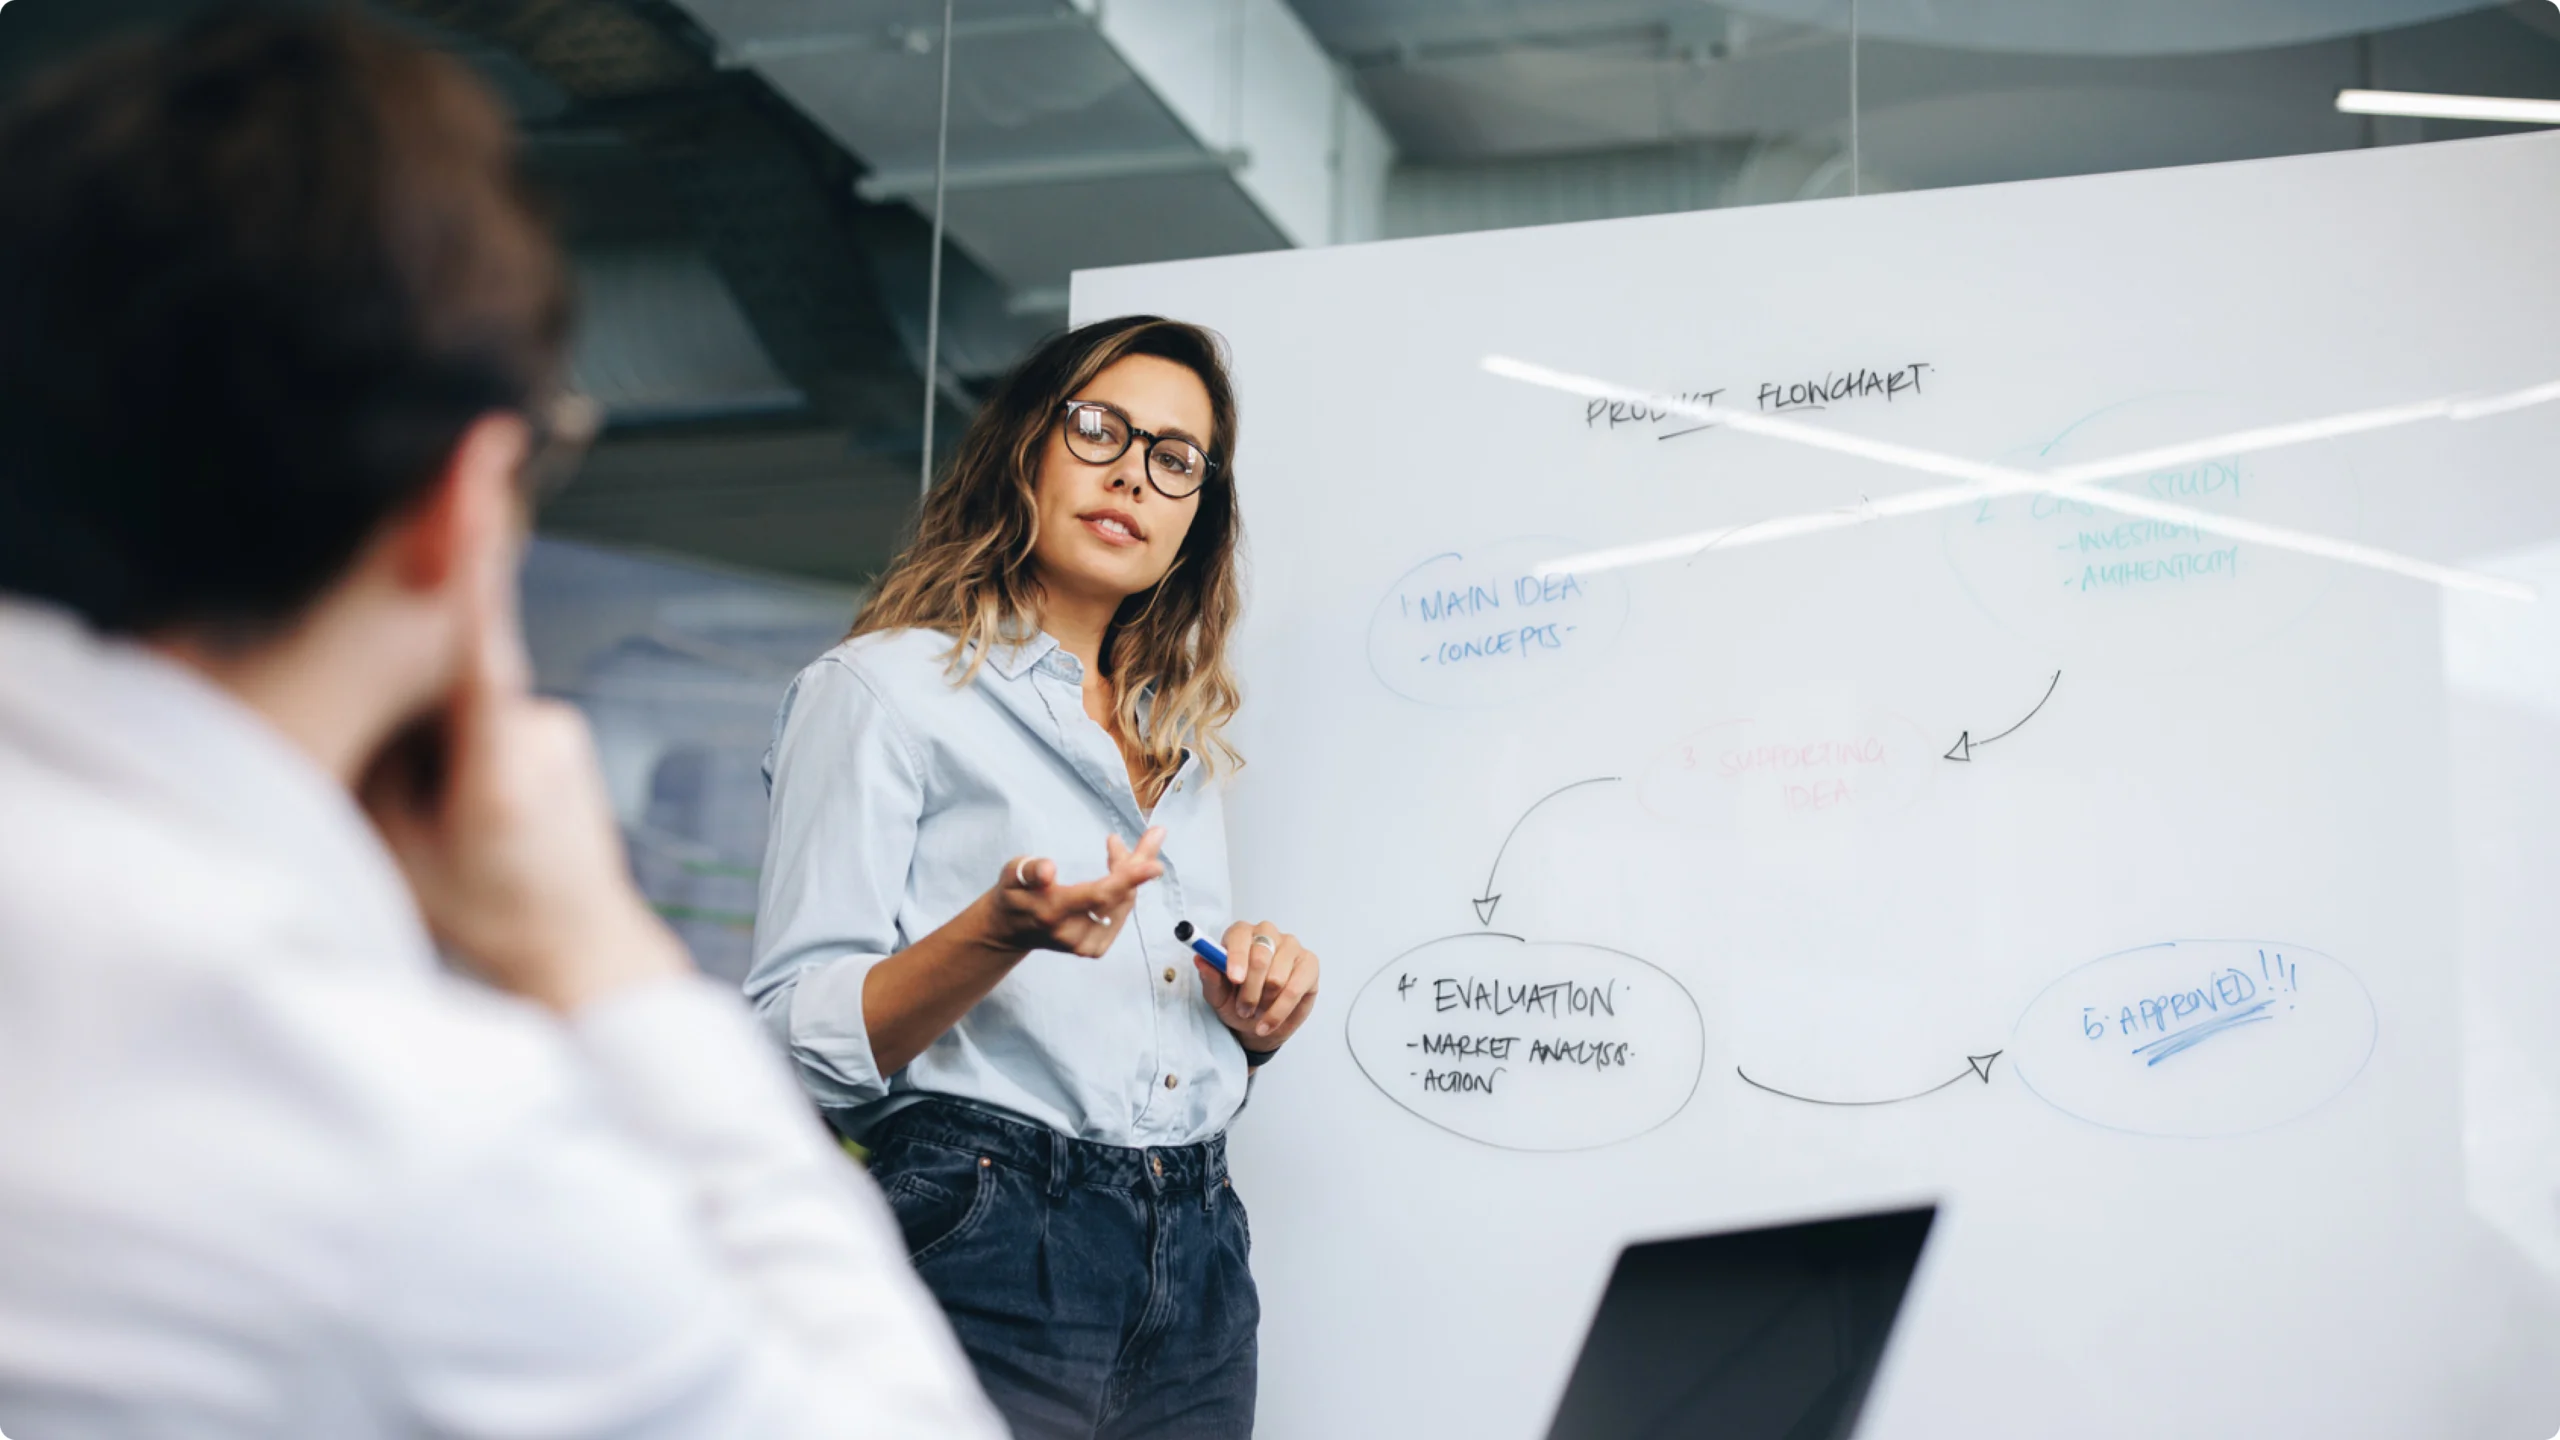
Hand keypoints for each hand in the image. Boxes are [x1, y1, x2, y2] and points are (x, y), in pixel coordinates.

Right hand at [361, 576, 688, 1013]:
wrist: (581, 944)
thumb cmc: (493, 912)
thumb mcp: (401, 851)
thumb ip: (372, 763)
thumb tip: (354, 684)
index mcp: (498, 762)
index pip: (478, 640)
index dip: (471, 561)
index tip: (469, 488)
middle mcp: (539, 727)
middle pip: (444, 677)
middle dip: (404, 718)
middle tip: (418, 801)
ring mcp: (556, 722)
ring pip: (465, 699)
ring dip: (437, 741)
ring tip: (454, 821)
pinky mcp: (561, 727)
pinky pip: (491, 712)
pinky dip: (466, 746)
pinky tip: (479, 810)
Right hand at [975, 828, 1164, 957]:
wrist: (1010, 930)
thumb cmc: (1015, 893)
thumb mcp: (1012, 874)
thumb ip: (1028, 869)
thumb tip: (1047, 869)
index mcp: (1052, 912)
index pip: (1098, 895)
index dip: (1129, 878)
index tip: (1155, 865)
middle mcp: (1073, 934)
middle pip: (1118, 896)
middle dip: (1138, 864)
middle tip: (1152, 835)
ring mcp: (1085, 946)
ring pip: (1123, 903)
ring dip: (1130, 874)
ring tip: (1117, 848)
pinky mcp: (1094, 950)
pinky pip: (1120, 914)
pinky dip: (1124, 890)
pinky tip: (1117, 873)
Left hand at [1198, 921, 1319, 1050]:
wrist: (1258, 1024)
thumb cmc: (1235, 1002)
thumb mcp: (1217, 996)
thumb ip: (1211, 978)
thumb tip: (1200, 959)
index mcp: (1241, 934)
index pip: (1240, 935)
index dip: (1236, 958)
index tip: (1234, 979)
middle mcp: (1267, 933)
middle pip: (1261, 956)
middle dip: (1249, 990)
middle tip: (1243, 1009)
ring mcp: (1291, 946)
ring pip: (1277, 976)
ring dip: (1264, 1002)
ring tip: (1256, 1013)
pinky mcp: (1309, 963)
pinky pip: (1295, 989)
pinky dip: (1279, 1011)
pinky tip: (1268, 1022)